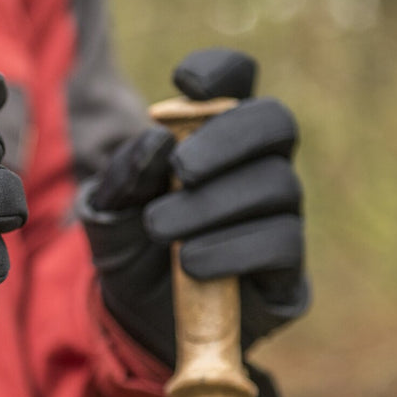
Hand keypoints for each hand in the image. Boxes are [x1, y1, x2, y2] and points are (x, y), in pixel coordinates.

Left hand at [78, 49, 308, 366]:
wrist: (136, 325)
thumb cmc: (128, 252)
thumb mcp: (108, 212)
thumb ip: (125, 175)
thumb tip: (158, 141)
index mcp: (214, 139)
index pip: (238, 82)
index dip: (222, 70)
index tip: (183, 82)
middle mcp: (257, 169)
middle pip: (276, 122)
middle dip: (229, 138)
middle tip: (182, 170)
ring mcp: (279, 218)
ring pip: (278, 186)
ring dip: (213, 204)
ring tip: (160, 229)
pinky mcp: (288, 272)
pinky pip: (283, 244)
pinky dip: (232, 248)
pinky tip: (192, 262)